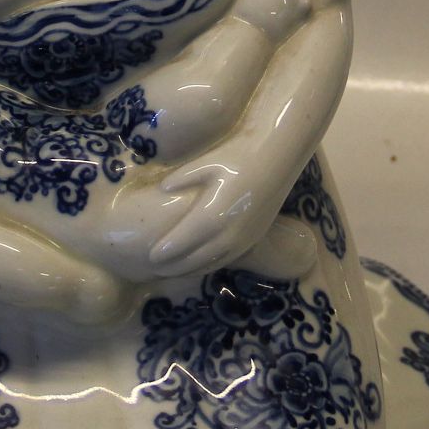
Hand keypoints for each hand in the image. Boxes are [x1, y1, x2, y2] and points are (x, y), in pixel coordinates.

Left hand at [149, 156, 274, 275]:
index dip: (166, 251)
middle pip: (194, 258)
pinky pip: (228, 259)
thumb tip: (162, 189)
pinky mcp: (254, 238)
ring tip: (172, 272)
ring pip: (211, 263)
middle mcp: (228, 234)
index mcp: (212, 215)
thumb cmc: (238, 156)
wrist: (278, 158)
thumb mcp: (206, 163)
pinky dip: (210, 265)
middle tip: (155, 269)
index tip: (150, 257)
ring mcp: (243, 239)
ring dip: (190, 270)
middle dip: (173, 265)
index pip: (182, 242)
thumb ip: (182, 178)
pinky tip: (200, 265)